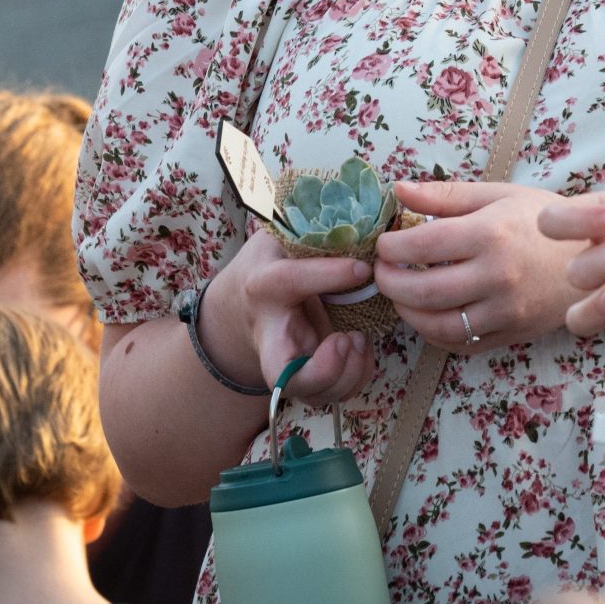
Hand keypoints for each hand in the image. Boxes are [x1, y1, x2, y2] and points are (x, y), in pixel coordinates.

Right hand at [210, 225, 376, 408]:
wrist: (242, 306)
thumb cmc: (269, 263)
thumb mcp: (278, 237)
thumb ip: (306, 228)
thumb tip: (350, 210)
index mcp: (264, 285)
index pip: (290, 281)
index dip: (327, 275)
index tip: (362, 267)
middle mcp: (271, 331)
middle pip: (282, 373)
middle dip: (322, 370)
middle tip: (346, 339)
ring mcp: (286, 361)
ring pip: (312, 392)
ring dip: (348, 374)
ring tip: (359, 340)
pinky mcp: (304, 378)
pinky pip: (333, 393)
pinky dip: (357, 377)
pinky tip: (361, 350)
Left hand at [376, 181, 585, 349]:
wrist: (593, 255)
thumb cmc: (542, 220)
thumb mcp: (498, 195)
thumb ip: (445, 194)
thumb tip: (398, 190)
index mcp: (491, 234)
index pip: (422, 245)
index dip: (391, 247)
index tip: (384, 244)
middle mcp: (498, 275)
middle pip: (423, 292)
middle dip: (389, 283)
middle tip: (382, 272)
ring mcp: (506, 310)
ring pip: (439, 326)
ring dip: (407, 314)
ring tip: (400, 296)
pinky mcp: (512, 333)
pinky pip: (462, 344)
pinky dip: (435, 334)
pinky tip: (429, 315)